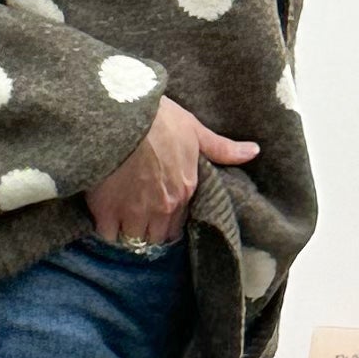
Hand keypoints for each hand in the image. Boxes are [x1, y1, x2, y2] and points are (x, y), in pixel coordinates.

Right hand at [85, 99, 257, 246]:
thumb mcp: (194, 130)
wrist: (122, 118)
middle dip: (148, 232)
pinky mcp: (106, 210)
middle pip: (156, 237)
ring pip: (134, 239)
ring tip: (120, 223)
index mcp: (185, 191)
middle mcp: (162, 208)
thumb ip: (222, 148)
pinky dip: (106, 230)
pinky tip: (103, 219)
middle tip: (137, 222)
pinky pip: (107, 234)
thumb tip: (255, 151)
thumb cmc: (158, 120)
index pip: (178, 225)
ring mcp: (134, 212)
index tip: (157, 215)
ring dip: (128, 233)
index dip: (166, 222)